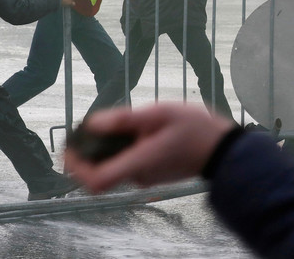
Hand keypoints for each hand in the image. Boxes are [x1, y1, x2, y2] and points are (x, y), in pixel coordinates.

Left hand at [65, 103, 235, 193]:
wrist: (223, 149)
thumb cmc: (195, 129)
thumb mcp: (159, 113)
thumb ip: (124, 119)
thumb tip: (92, 123)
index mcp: (139, 163)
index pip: (96, 180)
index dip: (76, 166)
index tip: (70, 146)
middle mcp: (138, 176)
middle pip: (99, 172)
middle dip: (87, 151)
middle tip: (87, 125)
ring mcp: (145, 177)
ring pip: (113, 165)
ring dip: (105, 147)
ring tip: (116, 121)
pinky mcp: (151, 173)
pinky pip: (126, 163)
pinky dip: (120, 148)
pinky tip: (133, 129)